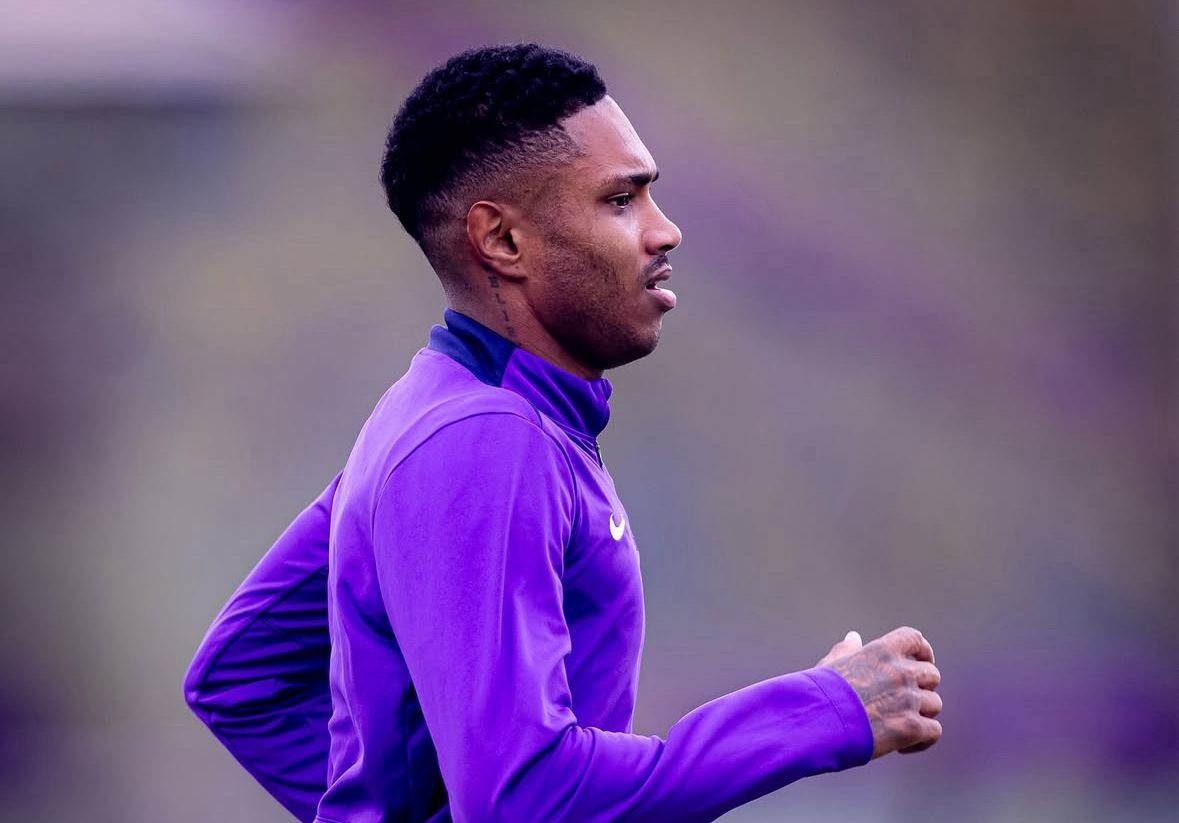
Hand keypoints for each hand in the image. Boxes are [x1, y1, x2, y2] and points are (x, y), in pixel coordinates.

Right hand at [817, 626, 941, 758]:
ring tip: (899, 725)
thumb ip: (848, 650)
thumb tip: (853, 637)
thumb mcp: (833, 663)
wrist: (818, 720)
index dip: (922, 650)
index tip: (919, 661)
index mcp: (882, 652)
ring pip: (934, 704)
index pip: (914, 639)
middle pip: (932, 674)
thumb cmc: (821, 692)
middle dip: (923, 687)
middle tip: (905, 701)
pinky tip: (903, 746)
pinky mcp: (912, 727)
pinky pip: (934, 731)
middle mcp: (901, 672)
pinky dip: (923, 740)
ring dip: (921, 715)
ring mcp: (909, 699)